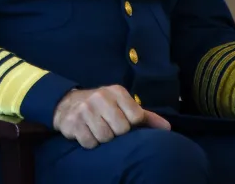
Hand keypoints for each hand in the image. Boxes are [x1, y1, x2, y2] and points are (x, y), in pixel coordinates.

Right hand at [52, 85, 170, 148]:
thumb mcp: (123, 106)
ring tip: (97, 130)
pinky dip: (89, 142)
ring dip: (102, 139)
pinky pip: (89, 142)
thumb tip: (167, 128)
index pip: (136, 117)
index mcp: (116, 92)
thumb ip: (145, 117)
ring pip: (105, 137)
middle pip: (121, 129)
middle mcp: (100, 97)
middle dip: (116, 133)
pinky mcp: (72, 122)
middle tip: (109, 127)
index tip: (123, 121)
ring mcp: (85, 109)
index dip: (131, 124)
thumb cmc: (102, 107)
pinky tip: (87, 132)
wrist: (66, 103)